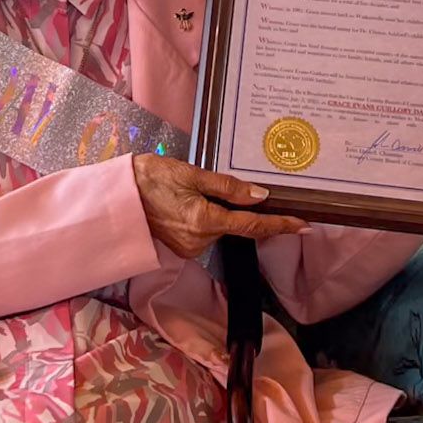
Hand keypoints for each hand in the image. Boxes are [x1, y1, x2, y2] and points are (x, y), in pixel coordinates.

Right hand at [133, 155, 307, 259]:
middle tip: (211, 185)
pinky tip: (187, 204)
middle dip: (237, 208)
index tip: (304, 226)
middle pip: (236, 225)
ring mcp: (190, 247)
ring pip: (221, 228)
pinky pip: (207, 232)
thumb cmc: (152, 177)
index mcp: (205, 219)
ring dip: (218, 212)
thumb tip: (261, 195)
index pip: (253, 225)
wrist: (118, 197)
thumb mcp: (191, 173)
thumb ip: (227, 186)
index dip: (280, 225)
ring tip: (190, 191)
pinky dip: (207, 219)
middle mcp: (200, 239)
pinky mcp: (183, 248)